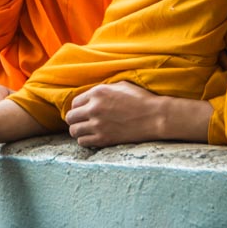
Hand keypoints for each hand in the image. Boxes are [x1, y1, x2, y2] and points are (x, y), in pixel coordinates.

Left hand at [65, 80, 210, 146]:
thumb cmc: (141, 99)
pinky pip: (83, 142)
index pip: (74, 102)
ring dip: (78, 131)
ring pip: (74, 131)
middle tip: (82, 122)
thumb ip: (102, 90)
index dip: (78, 107)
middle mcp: (94, 108)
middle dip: (75, 119)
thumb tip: (91, 95)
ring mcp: (98, 125)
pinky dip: (85, 141)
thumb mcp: (120, 85)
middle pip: (70, 117)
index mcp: (97, 93)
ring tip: (85, 131)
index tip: (83, 111)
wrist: (155, 116)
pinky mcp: (104, 139)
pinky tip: (92, 138)